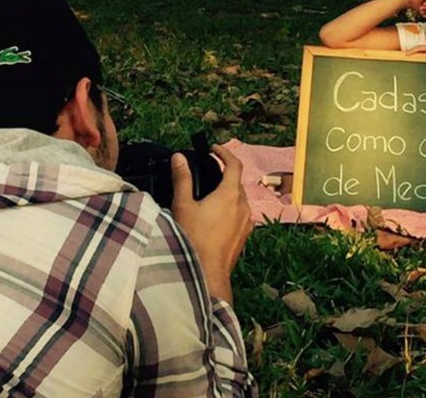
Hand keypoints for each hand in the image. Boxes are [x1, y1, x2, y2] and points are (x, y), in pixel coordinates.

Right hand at [170, 144, 252, 303]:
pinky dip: (229, 209)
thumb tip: (179, 158)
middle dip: (222, 174)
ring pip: (238, 199)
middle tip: (205, 173)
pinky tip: (213, 218)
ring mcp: (246, 222)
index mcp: (230, 194)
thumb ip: (182, 179)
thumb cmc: (194, 240)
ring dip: (226, 193)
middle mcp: (243, 206)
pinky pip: (239, 215)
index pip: (234, 164)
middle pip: (236, 182)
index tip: (213, 149)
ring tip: (207, 196)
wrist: (207, 275)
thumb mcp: (183, 205)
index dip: (224, 153)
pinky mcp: (244, 235)